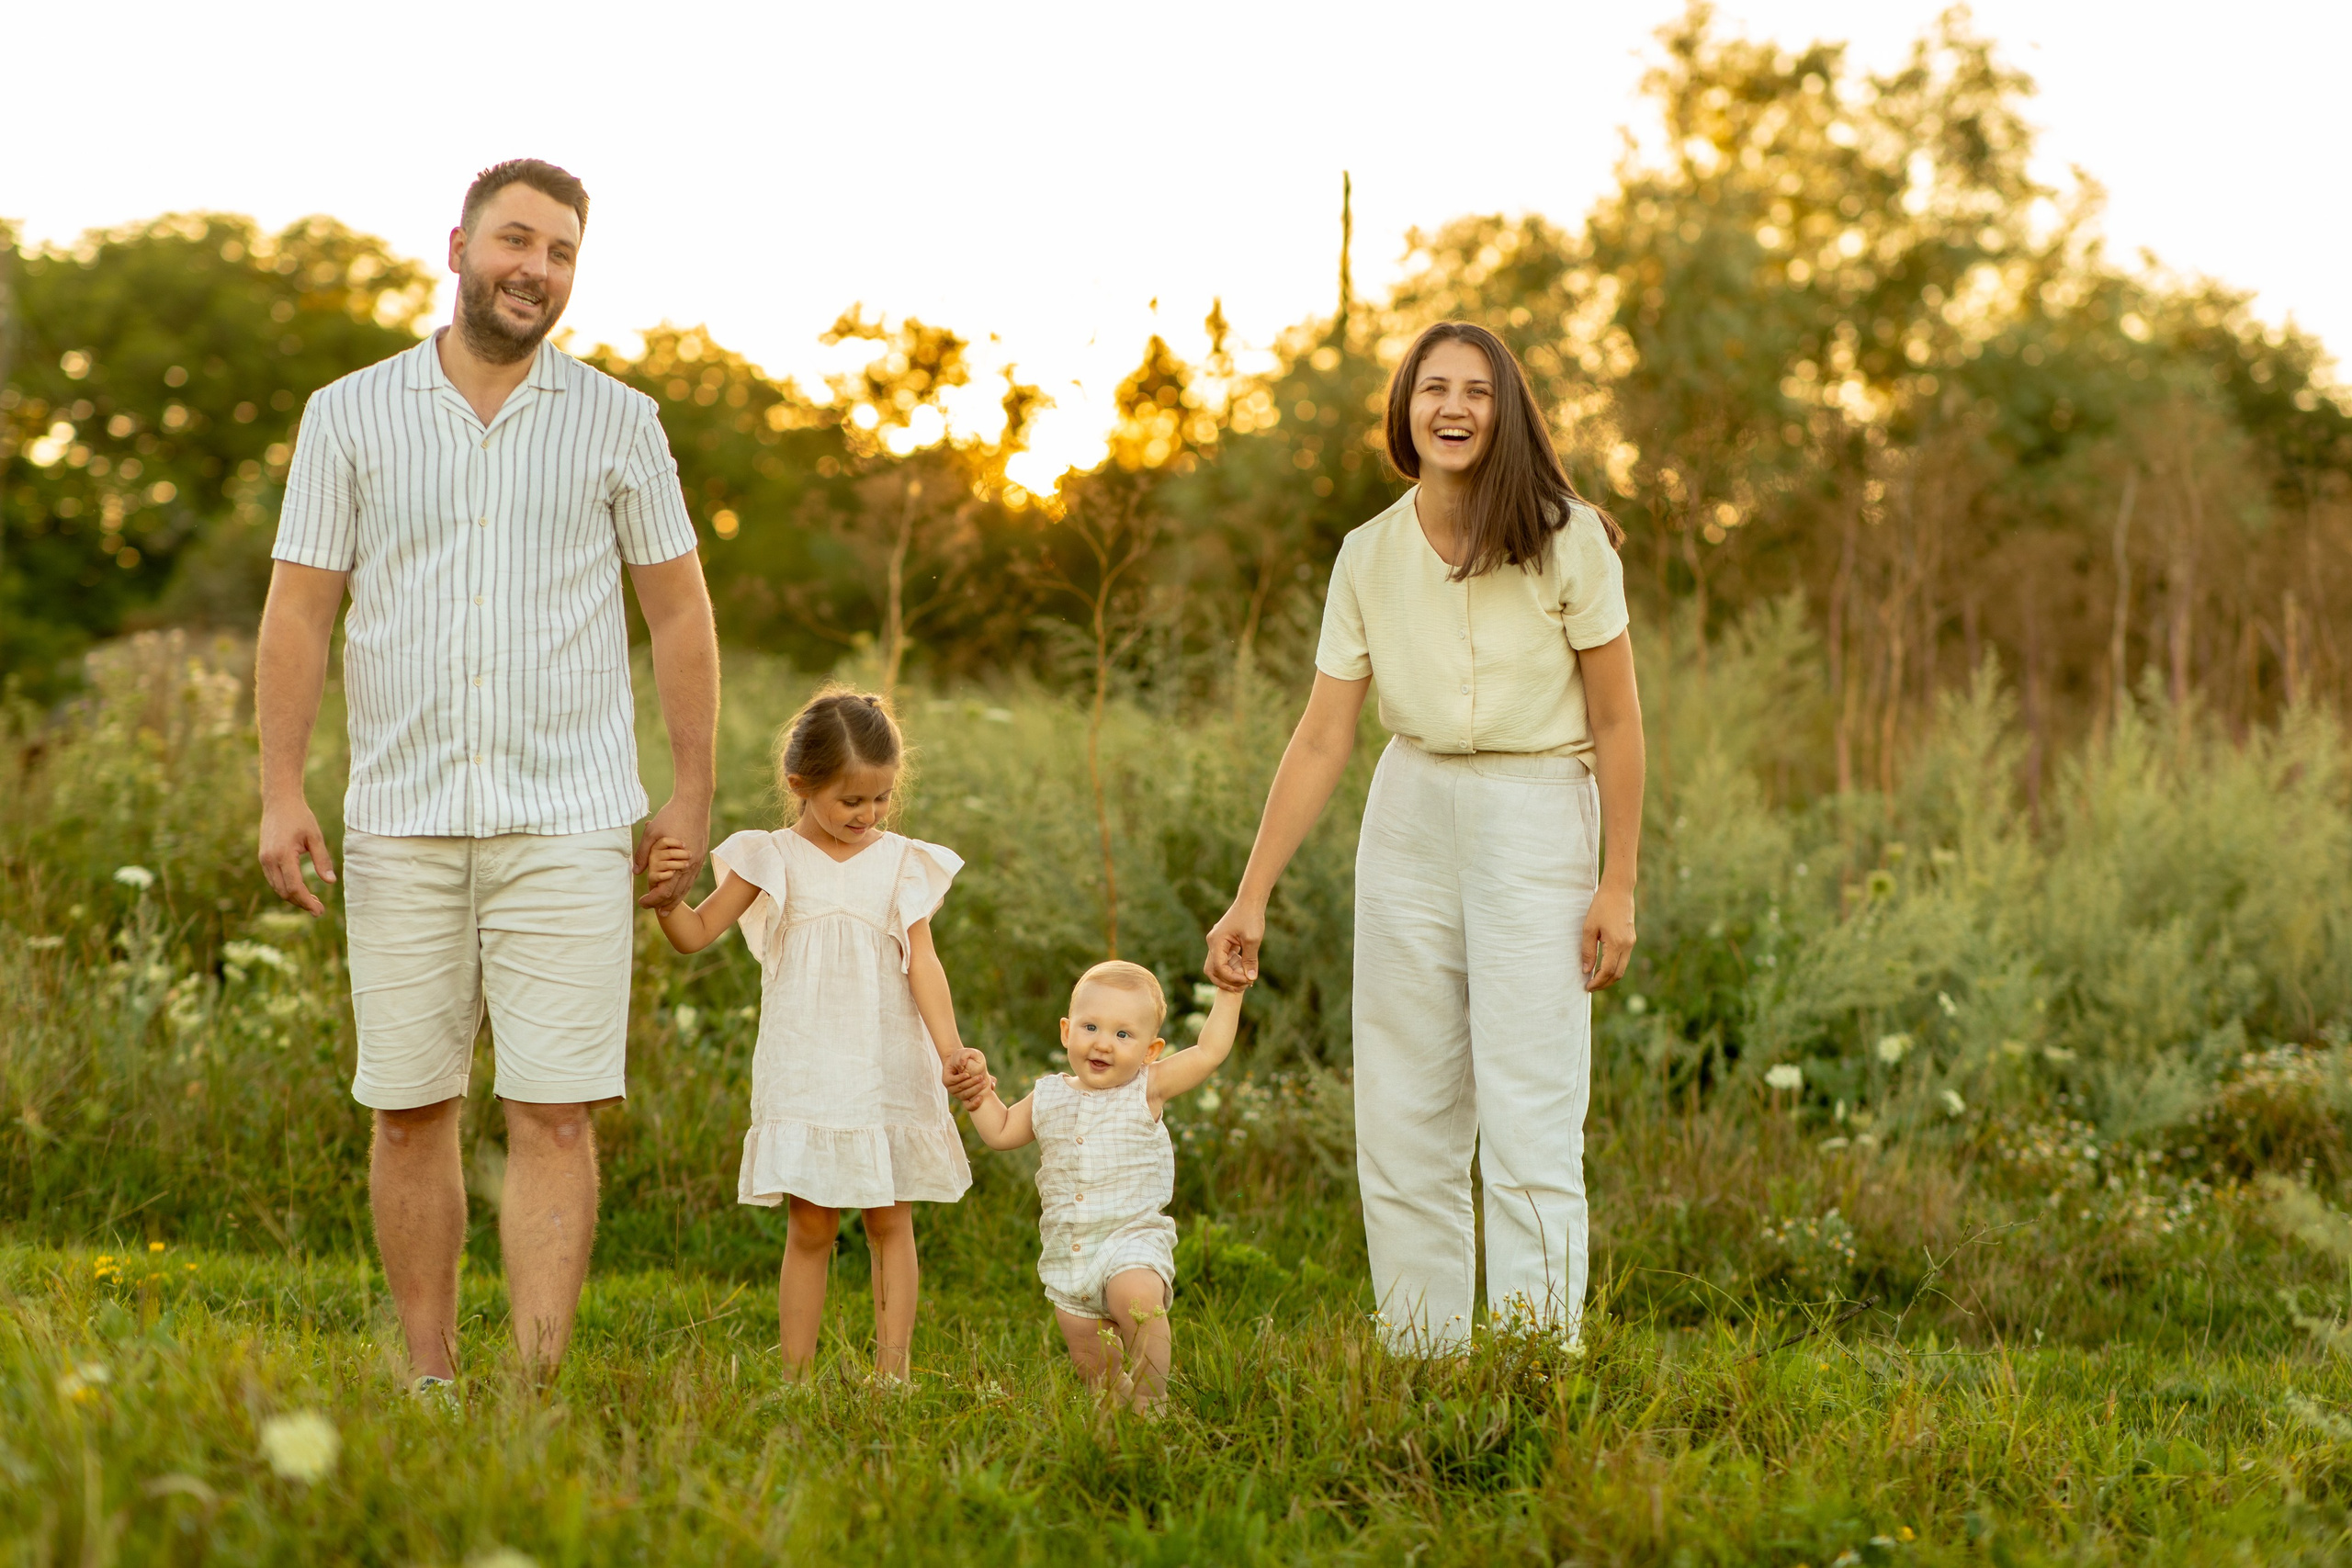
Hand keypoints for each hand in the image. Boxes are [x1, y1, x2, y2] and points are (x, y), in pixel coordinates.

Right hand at [258, 795, 335, 915]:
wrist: (279, 802)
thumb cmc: (300, 817)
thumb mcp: (315, 837)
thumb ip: (322, 860)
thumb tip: (330, 882)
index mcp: (283, 855)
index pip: (295, 887)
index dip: (307, 902)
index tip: (319, 911)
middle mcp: (269, 860)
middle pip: (284, 892)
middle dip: (301, 903)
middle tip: (319, 909)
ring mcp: (264, 860)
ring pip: (277, 888)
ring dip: (294, 898)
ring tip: (313, 901)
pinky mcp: (264, 858)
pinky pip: (274, 880)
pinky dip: (286, 888)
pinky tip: (301, 890)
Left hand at [636, 797, 708, 909]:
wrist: (694, 801)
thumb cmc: (671, 815)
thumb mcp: (652, 833)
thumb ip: (644, 854)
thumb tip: (636, 872)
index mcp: (679, 861)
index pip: (666, 890)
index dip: (654, 899)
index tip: (643, 903)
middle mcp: (691, 864)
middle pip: (679, 892)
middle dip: (667, 904)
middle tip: (659, 913)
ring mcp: (698, 859)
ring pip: (688, 885)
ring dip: (678, 898)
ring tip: (669, 907)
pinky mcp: (701, 853)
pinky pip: (692, 876)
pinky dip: (685, 886)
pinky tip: (681, 888)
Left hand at [943, 1047, 994, 1107]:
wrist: (957, 1059)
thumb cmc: (971, 1069)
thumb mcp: (981, 1074)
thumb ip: (988, 1080)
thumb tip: (992, 1086)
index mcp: (965, 1097)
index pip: (969, 1106)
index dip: (974, 1104)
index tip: (981, 1098)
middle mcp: (957, 1094)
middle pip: (966, 1095)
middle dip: (976, 1089)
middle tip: (984, 1082)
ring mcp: (950, 1088)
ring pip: (960, 1087)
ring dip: (970, 1083)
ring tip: (979, 1077)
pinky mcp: (946, 1080)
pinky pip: (953, 1080)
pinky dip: (961, 1078)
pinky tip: (967, 1074)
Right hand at [1203, 900, 1264, 989]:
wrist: (1250, 902)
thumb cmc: (1251, 917)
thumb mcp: (1253, 939)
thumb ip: (1250, 960)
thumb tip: (1251, 978)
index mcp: (1216, 941)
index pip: (1219, 967)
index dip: (1231, 978)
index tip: (1247, 981)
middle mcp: (1212, 943)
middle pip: (1212, 971)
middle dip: (1226, 982)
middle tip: (1242, 987)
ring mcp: (1216, 944)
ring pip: (1216, 967)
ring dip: (1228, 977)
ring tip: (1244, 982)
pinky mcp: (1223, 944)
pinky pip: (1223, 961)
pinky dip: (1231, 969)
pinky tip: (1244, 972)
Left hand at [1581, 884, 1635, 990]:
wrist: (1619, 890)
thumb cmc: (1601, 906)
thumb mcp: (1589, 928)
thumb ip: (1587, 951)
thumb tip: (1586, 970)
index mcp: (1616, 944)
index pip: (1608, 971)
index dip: (1597, 982)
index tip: (1587, 987)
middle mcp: (1627, 946)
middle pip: (1618, 974)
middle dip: (1604, 983)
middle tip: (1591, 987)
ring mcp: (1631, 942)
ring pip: (1622, 967)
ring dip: (1610, 976)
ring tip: (1595, 979)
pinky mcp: (1631, 938)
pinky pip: (1624, 958)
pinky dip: (1614, 966)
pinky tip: (1603, 965)